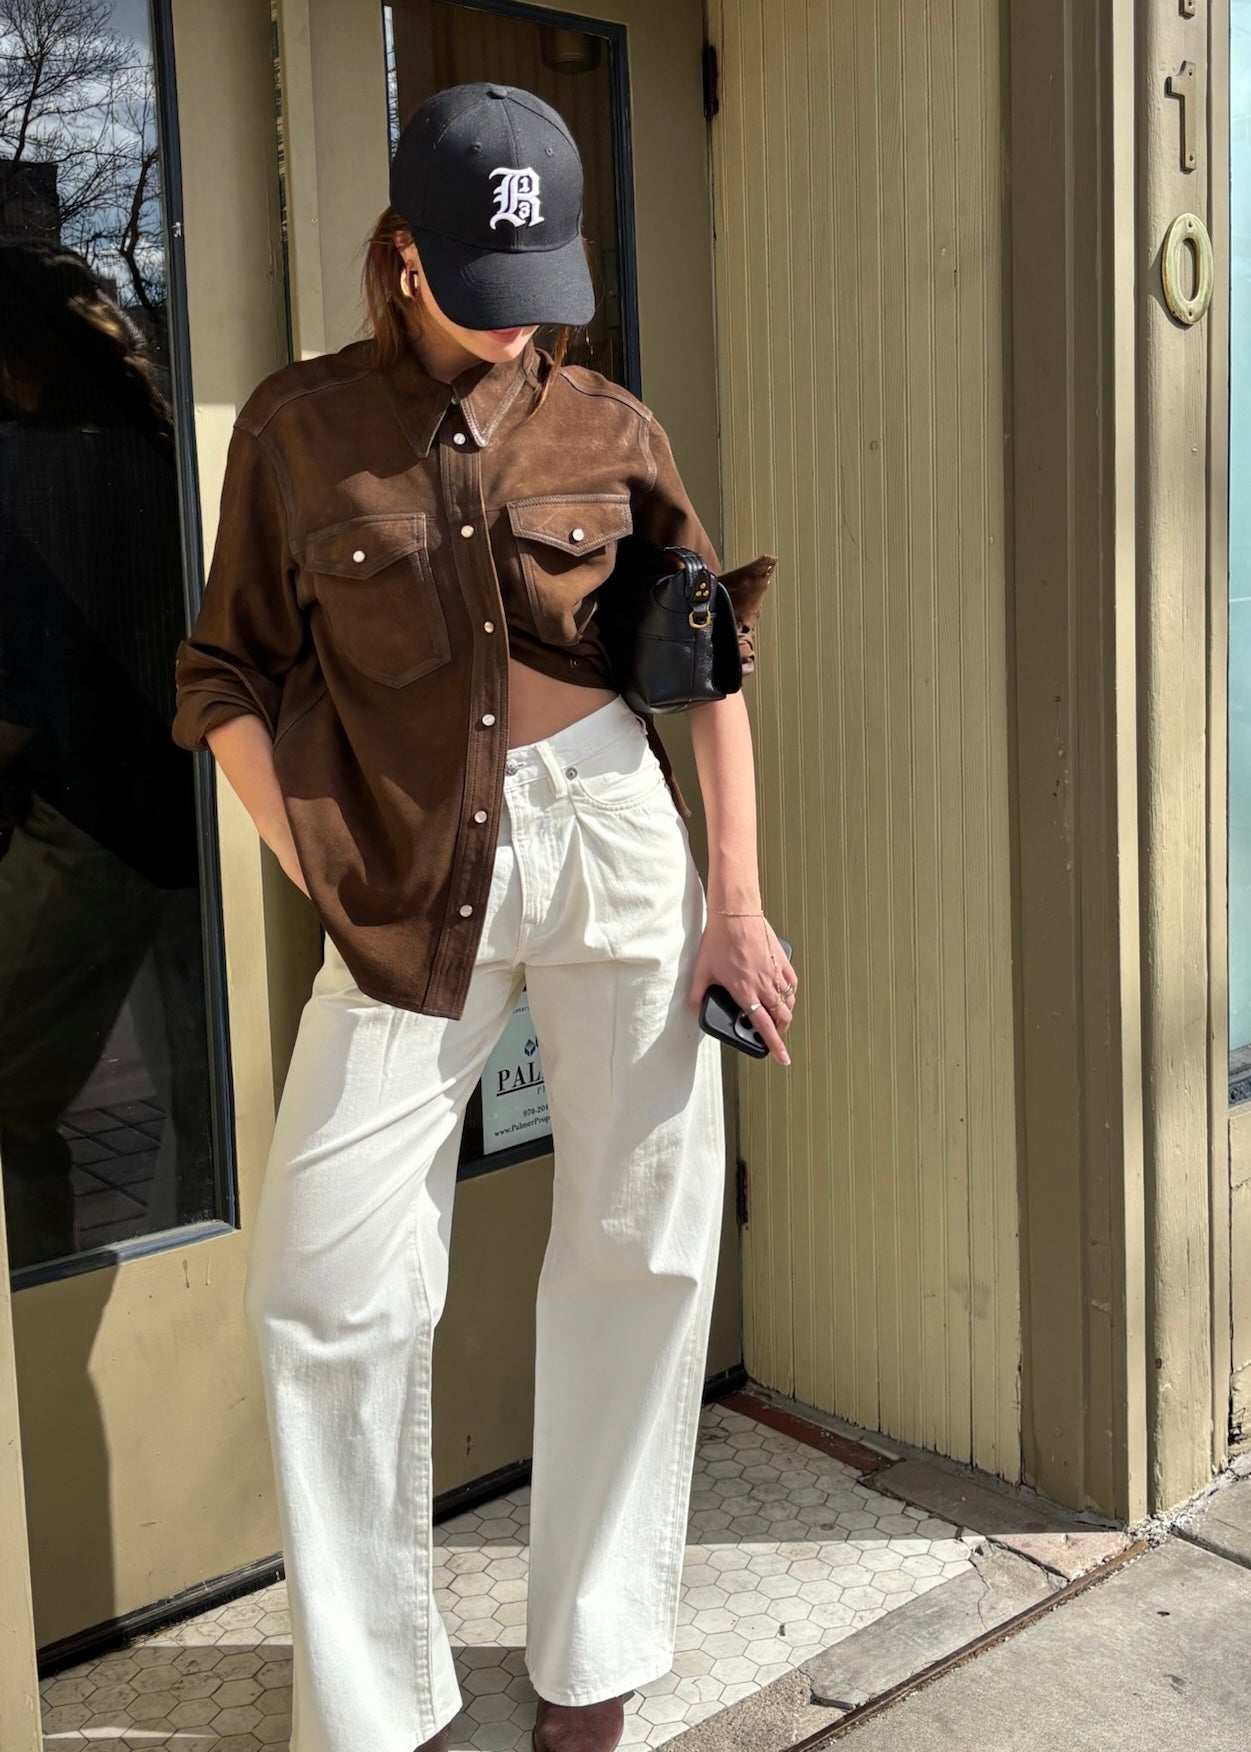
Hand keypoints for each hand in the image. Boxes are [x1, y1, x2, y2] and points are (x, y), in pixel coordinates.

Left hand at [687, 911, 797, 1065]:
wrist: (735, 913)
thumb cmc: (719, 940)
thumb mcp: (700, 970)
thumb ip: (697, 993)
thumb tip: (694, 1009)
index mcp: (745, 991)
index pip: (764, 1025)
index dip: (774, 1045)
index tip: (782, 1058)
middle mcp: (764, 985)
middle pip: (782, 1017)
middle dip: (781, 1031)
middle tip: (775, 1035)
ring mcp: (775, 972)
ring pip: (789, 1002)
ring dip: (785, 1014)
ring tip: (778, 1016)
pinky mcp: (782, 960)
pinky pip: (792, 983)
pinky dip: (790, 993)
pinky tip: (783, 992)